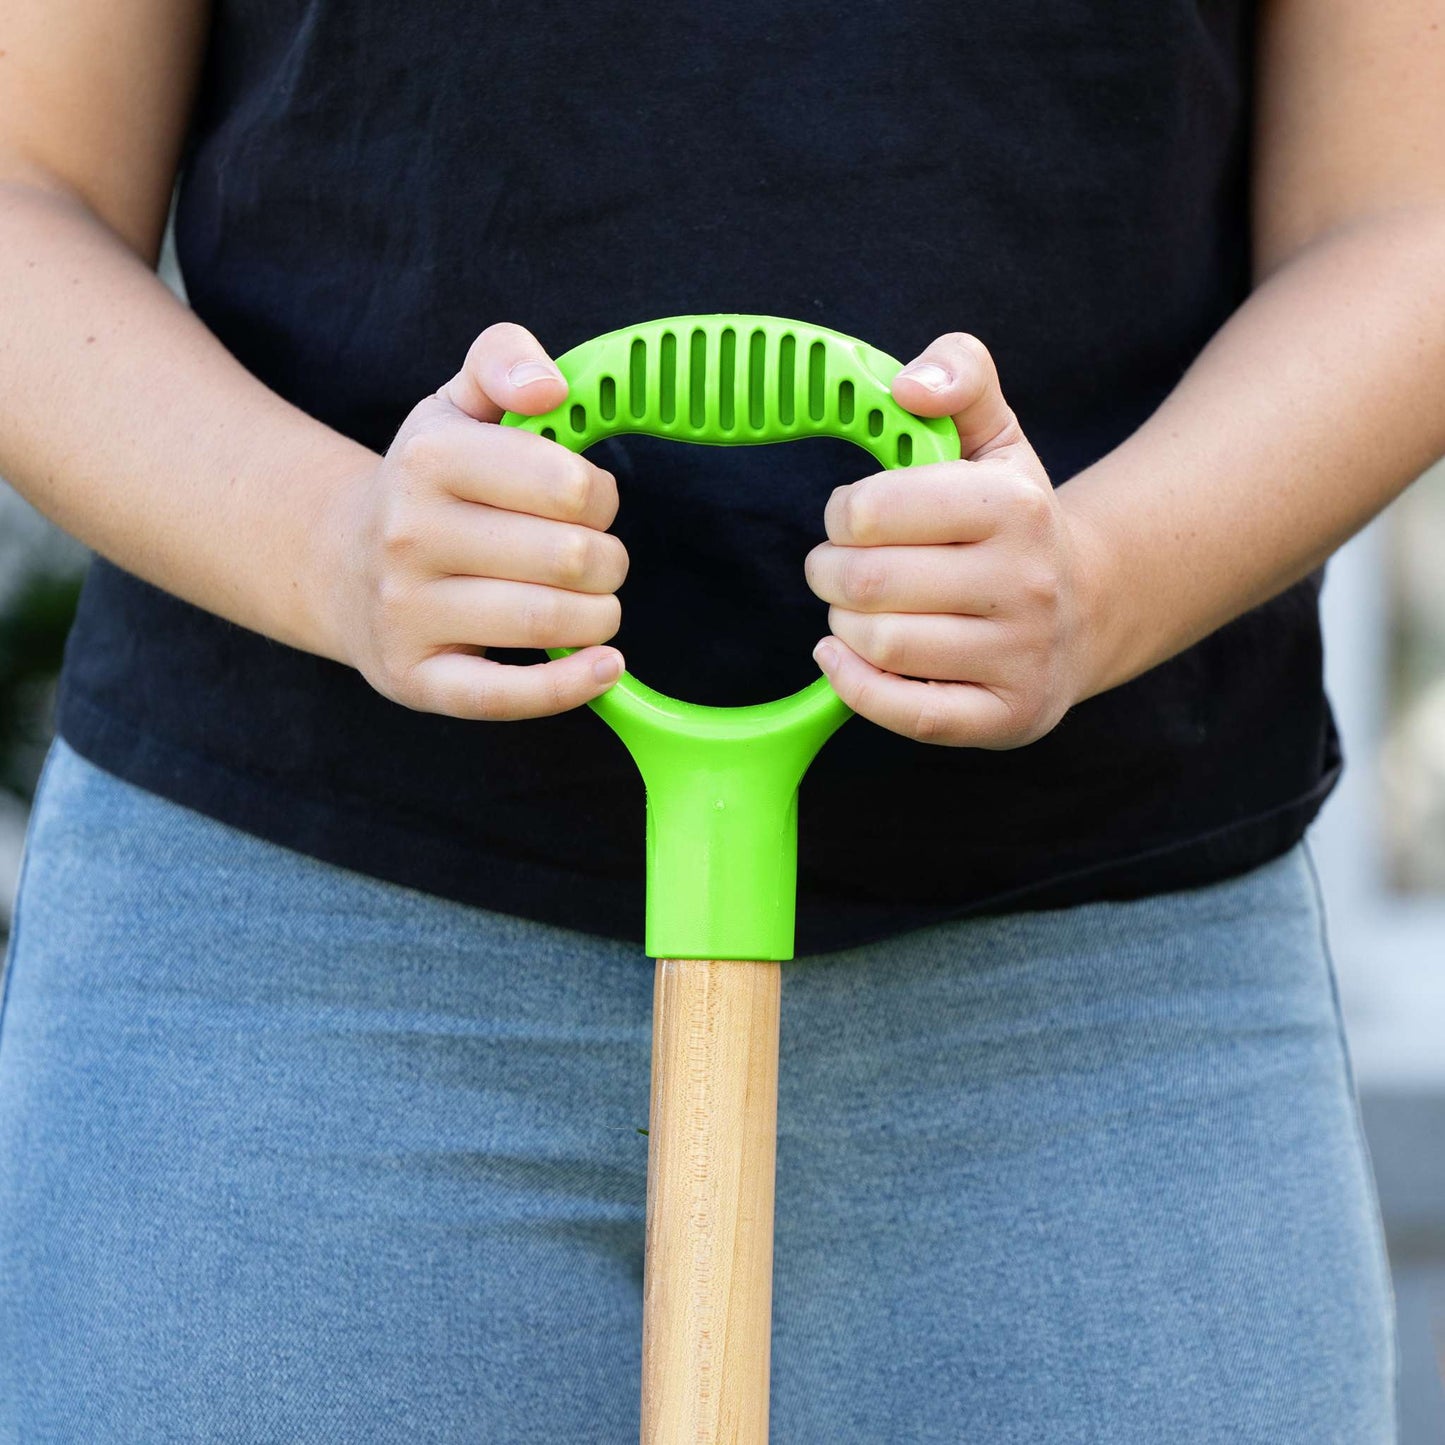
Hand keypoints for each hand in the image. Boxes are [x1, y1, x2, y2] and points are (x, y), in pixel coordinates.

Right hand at [317, 322, 627, 719]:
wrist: (340, 566)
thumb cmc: (427, 486)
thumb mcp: (455, 406)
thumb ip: (504, 361)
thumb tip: (551, 387)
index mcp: (428, 458)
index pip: (569, 484)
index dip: (600, 496)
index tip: (587, 503)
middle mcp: (408, 535)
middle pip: (571, 557)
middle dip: (609, 559)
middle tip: (594, 558)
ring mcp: (406, 613)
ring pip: (551, 620)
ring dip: (600, 616)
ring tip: (591, 604)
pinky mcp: (416, 679)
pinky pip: (506, 697)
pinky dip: (572, 686)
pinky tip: (607, 666)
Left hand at [804, 332, 1102, 746]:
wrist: (1087, 608)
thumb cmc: (1013, 522)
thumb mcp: (996, 435)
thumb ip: (960, 374)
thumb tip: (909, 385)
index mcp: (1016, 506)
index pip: (874, 510)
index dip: (841, 514)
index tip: (851, 517)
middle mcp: (1027, 583)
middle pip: (868, 584)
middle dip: (829, 572)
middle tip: (838, 568)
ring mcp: (1021, 656)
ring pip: (881, 646)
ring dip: (842, 626)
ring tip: (857, 610)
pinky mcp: (1007, 715)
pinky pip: (906, 713)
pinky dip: (854, 686)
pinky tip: (841, 657)